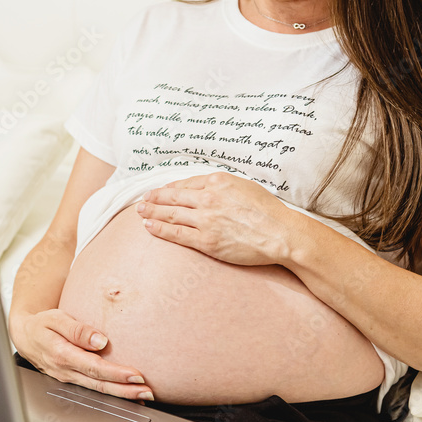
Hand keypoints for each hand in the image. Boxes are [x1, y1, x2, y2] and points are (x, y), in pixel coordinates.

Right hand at [10, 309, 152, 400]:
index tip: (136, 375)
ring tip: (143, 396)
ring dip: (122, 394)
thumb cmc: (41, 325)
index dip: (116, 373)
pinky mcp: (72, 380)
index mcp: (62, 355)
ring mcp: (69, 378)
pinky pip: (94, 389)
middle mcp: (66, 371)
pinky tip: (127, 394)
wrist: (25, 336)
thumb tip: (100, 340)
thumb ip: (77, 330)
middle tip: (147, 392)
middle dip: (125, 390)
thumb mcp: (56, 318)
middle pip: (99, 384)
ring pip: (98, 390)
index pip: (94, 367)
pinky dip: (112, 393)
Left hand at [136, 171, 298, 264]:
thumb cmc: (269, 211)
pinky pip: (176, 234)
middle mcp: (208, 198)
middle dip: (154, 198)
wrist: (280, 233)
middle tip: (142, 200)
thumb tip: (207, 187)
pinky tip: (149, 227)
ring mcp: (206, 220)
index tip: (160, 190)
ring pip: (171, 214)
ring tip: (140, 212)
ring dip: (152, 212)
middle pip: (173, 197)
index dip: (170, 188)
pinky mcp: (206, 240)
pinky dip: (160, 229)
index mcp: (219, 181)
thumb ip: (223, 186)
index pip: (186, 183)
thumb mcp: (245, 187)